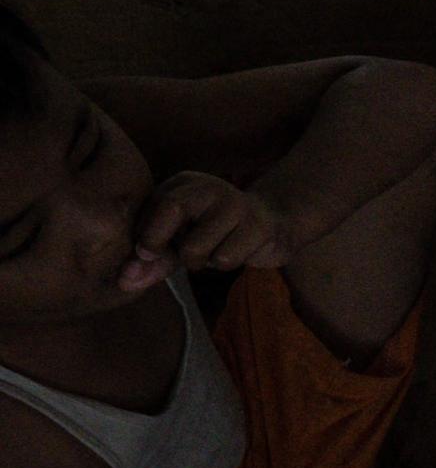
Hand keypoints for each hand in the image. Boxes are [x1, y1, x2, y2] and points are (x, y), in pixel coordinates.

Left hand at [127, 173, 289, 284]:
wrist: (276, 223)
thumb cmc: (217, 233)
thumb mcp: (180, 238)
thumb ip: (154, 258)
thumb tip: (126, 284)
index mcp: (184, 183)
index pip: (156, 205)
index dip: (147, 235)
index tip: (145, 254)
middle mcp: (209, 187)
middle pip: (174, 213)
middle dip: (169, 247)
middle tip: (179, 257)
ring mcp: (237, 205)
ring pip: (197, 249)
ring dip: (200, 263)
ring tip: (213, 252)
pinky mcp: (260, 226)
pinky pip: (224, 259)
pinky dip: (224, 265)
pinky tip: (236, 251)